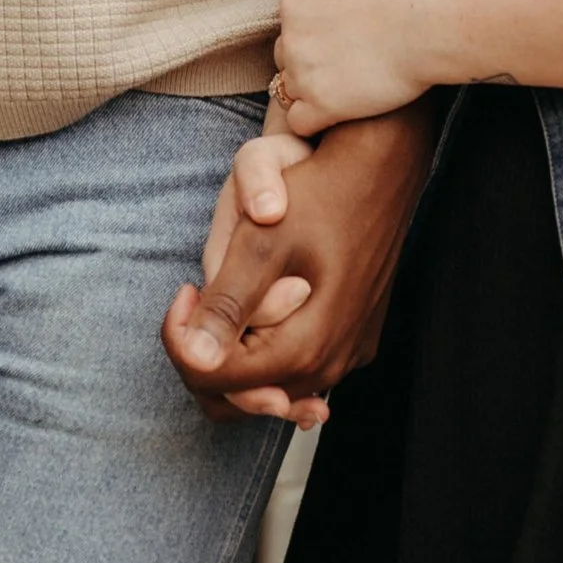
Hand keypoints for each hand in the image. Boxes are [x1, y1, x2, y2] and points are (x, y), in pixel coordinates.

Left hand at [162, 107, 432, 424]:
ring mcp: (347, 356)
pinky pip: (300, 368)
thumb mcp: (262, 240)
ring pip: (268, 385)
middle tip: (200, 295)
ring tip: (230, 294)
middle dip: (205, 352)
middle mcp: (329, 366)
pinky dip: (270, 350)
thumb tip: (194, 359)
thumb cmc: (320, 194)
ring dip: (236, 350)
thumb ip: (228, 303)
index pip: (213, 379)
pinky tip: (259, 314)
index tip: (185, 289)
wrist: (381, 168)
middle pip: (238, 395)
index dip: (182, 339)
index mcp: (303, 348)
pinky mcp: (356, 341)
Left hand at [272, 0, 452, 133]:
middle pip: (288, 54)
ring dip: (312, 89)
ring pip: (290, 89)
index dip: (319, 25)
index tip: (349, 29)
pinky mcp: (324, 108)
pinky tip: (339, 112)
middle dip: (311, 57)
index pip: (293, 20)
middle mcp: (291, 38)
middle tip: (350, 58)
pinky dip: (314, 120)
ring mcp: (305, 75)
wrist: (434, 17)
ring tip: (346, 86)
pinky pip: (300, 123)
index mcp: (294, 0)